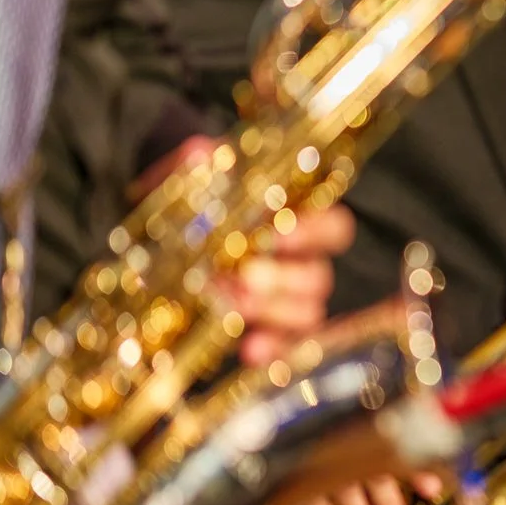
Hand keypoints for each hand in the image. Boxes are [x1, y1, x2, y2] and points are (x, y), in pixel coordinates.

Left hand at [130, 135, 356, 367]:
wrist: (170, 231)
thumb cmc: (199, 202)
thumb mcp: (197, 178)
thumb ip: (201, 166)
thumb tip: (201, 153)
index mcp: (300, 222)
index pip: (335, 230)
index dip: (315, 233)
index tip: (279, 233)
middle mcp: (304, 264)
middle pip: (319, 278)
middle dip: (284, 280)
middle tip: (246, 274)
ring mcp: (290, 301)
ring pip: (307, 314)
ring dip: (272, 313)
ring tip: (233, 306)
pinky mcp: (270, 330)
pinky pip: (287, 347)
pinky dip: (272, 350)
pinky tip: (247, 350)